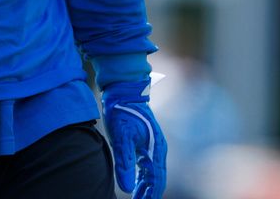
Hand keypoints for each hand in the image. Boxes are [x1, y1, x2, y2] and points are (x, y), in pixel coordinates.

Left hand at [102, 80, 166, 198]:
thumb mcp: (121, 137)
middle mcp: (158, 150)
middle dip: (149, 195)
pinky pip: (147, 168)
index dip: (151, 196)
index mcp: (155, 150)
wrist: (124, 91)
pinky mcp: (145, 145)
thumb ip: (124, 162)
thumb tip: (126, 187)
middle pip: (156, 180)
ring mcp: (153, 148)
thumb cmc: (122, 112)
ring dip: (146, 189)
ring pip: (152, 175)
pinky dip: (143, 180)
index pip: (156, 180)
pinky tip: (135, 187)